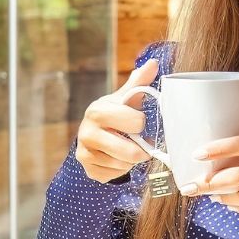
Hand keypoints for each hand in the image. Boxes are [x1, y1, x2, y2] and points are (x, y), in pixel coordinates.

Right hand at [74, 58, 159, 182]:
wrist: (90, 134)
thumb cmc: (114, 114)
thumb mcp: (124, 98)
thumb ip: (139, 82)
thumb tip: (154, 63)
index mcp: (97, 111)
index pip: (134, 121)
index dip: (141, 123)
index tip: (138, 122)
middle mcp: (86, 133)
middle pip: (130, 152)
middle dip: (141, 150)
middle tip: (141, 144)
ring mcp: (85, 153)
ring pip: (124, 166)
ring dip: (131, 160)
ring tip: (126, 148)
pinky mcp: (88, 170)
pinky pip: (115, 175)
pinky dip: (120, 170)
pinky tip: (116, 159)